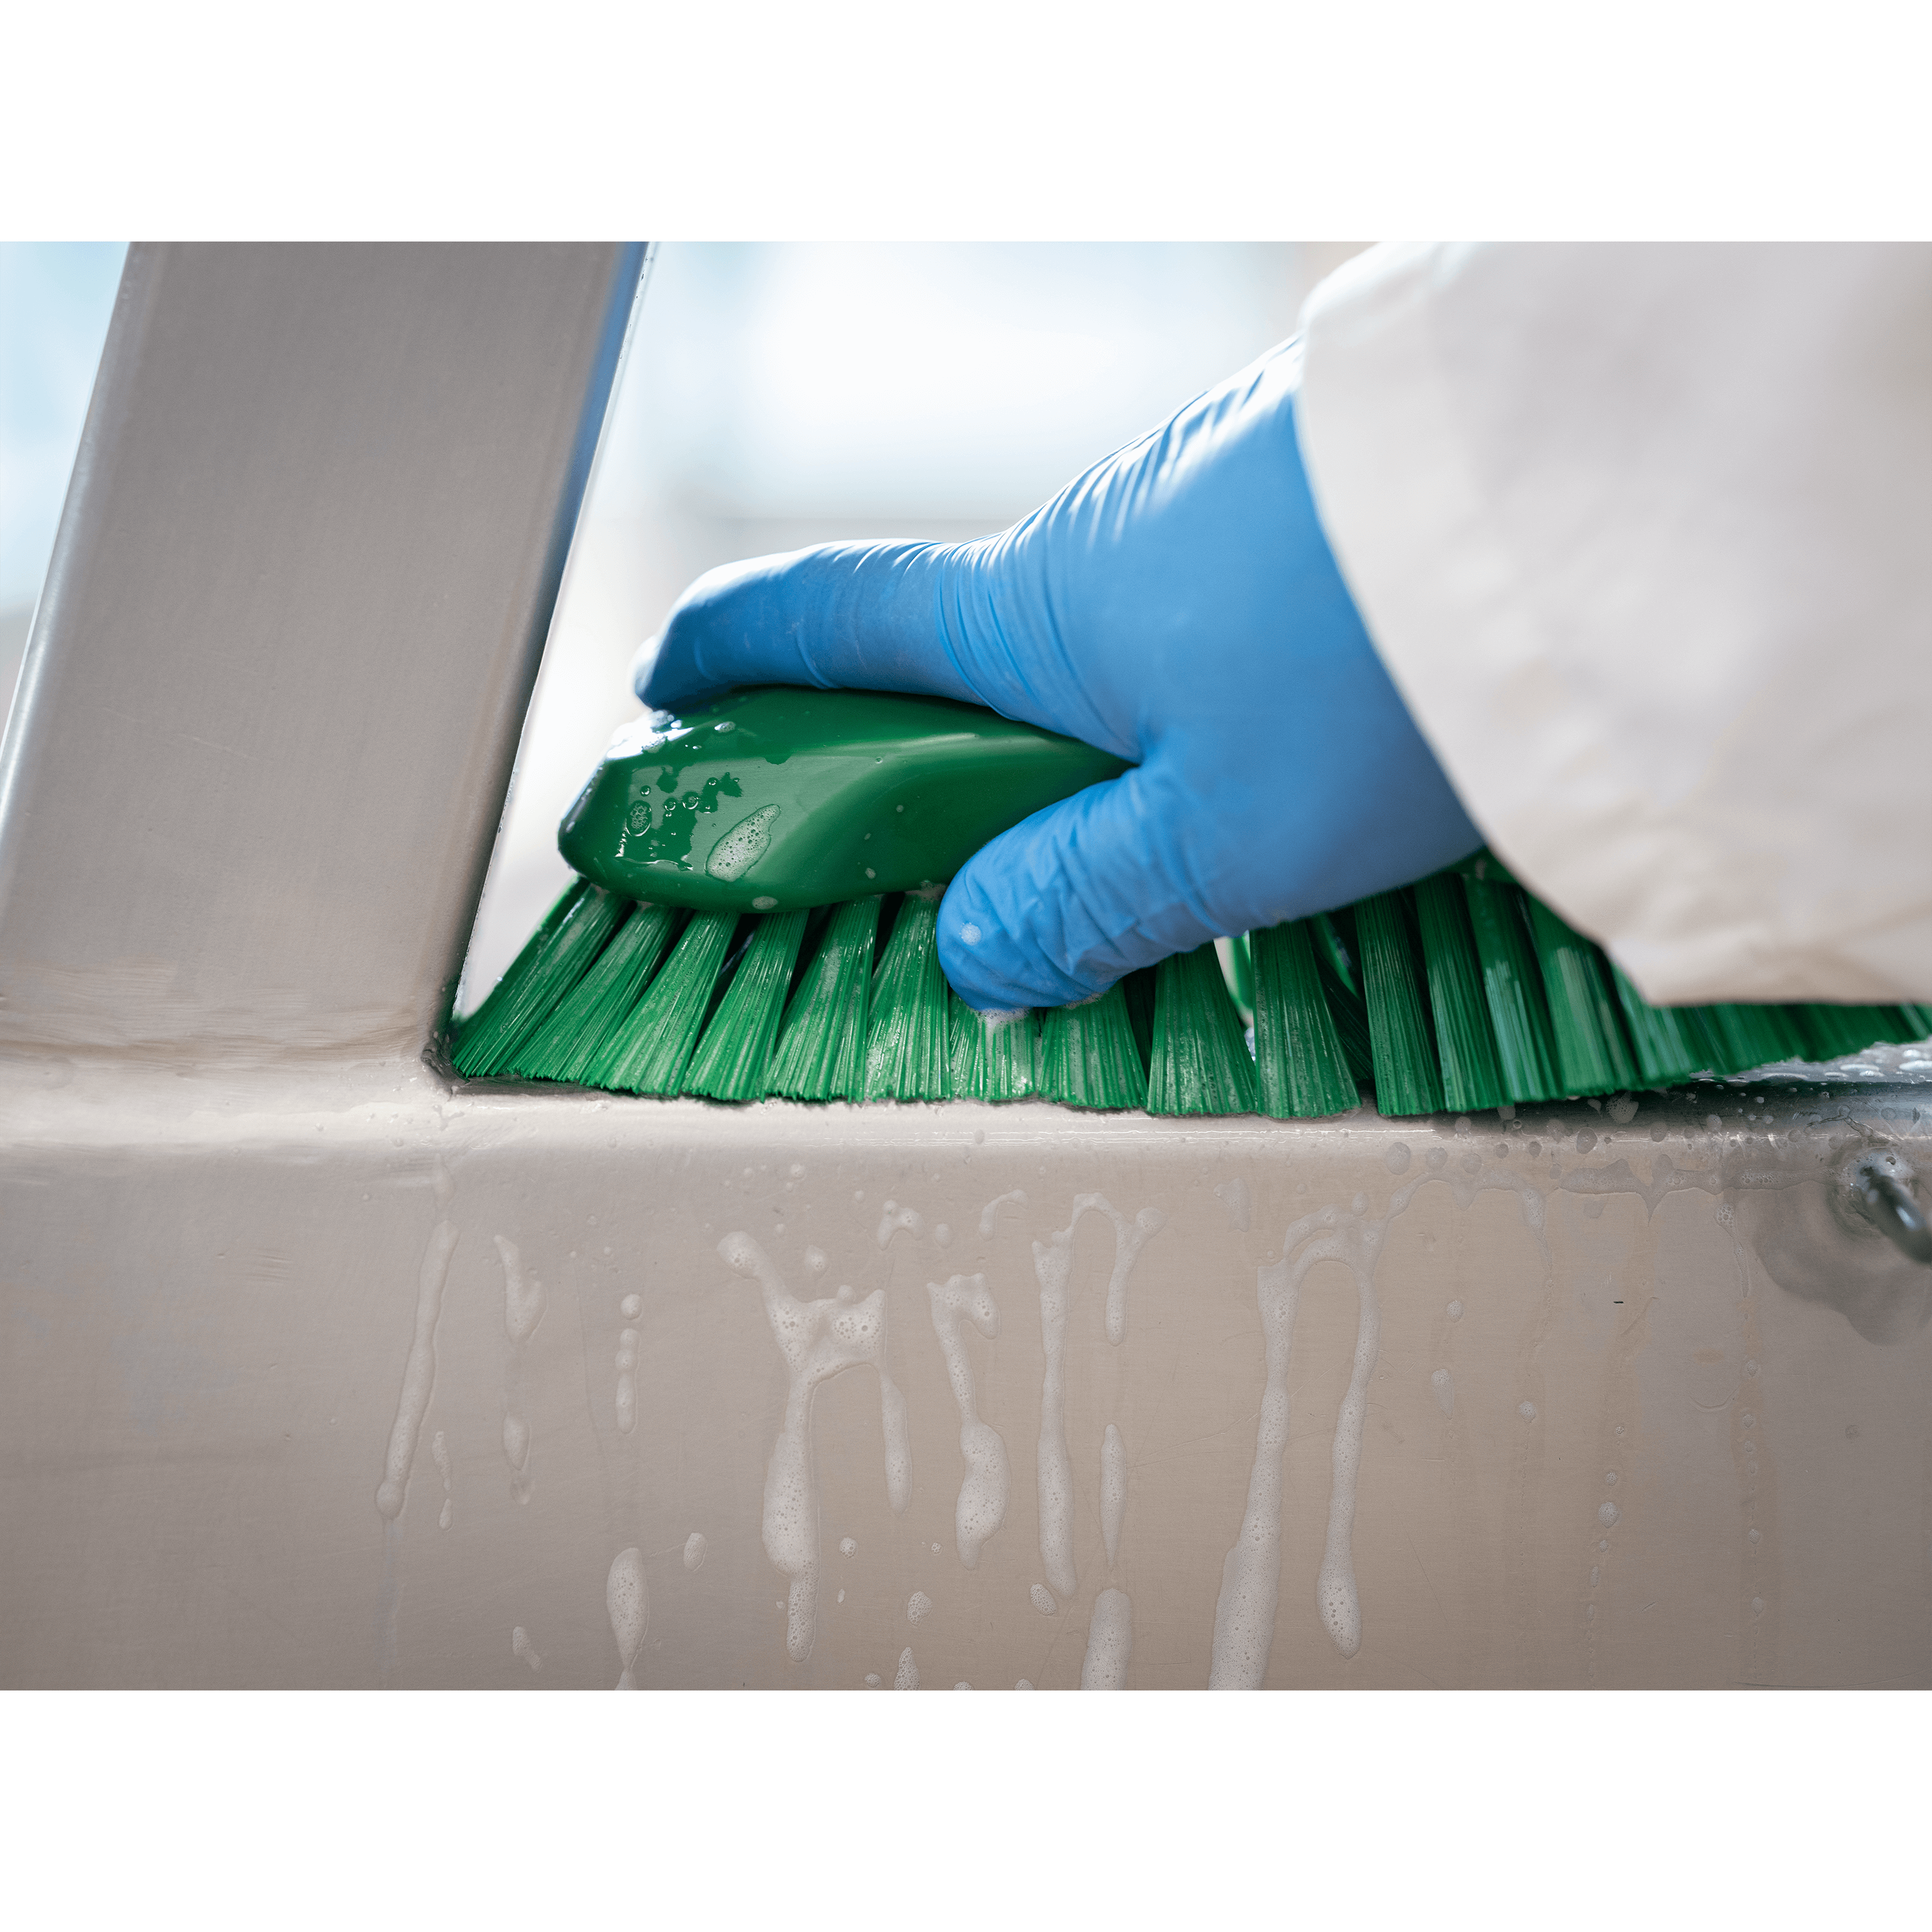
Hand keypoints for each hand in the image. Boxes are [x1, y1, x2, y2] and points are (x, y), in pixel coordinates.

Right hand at [632, 339, 1481, 1010]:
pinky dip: (1195, 699)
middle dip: (935, 744)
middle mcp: (1107, 540)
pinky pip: (1206, 620)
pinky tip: (1276, 758)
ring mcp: (1212, 509)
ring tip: (1168, 846)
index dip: (737, 656)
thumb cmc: (1391, 669)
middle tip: (945, 851)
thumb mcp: (1220, 839)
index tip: (673, 686)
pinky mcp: (1308, 515)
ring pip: (1106, 644)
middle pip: (973, 648)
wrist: (1601, 499)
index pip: (836, 622)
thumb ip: (1080, 901)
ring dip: (1092, 737)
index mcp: (1040, 612)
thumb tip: (977, 952)